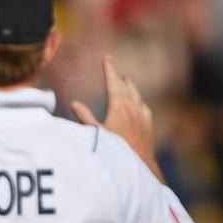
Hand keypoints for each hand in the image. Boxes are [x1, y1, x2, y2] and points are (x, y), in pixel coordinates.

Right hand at [71, 56, 162, 180]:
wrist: (139, 164)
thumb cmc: (115, 150)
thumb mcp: (96, 134)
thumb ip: (85, 117)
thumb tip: (74, 103)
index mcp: (119, 107)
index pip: (113, 83)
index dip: (109, 69)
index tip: (107, 58)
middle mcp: (133, 107)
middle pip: (126, 87)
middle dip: (118, 76)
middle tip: (113, 67)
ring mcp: (142, 115)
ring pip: (136, 95)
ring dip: (130, 86)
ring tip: (127, 80)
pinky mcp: (147, 124)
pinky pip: (143, 107)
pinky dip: (138, 101)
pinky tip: (138, 103)